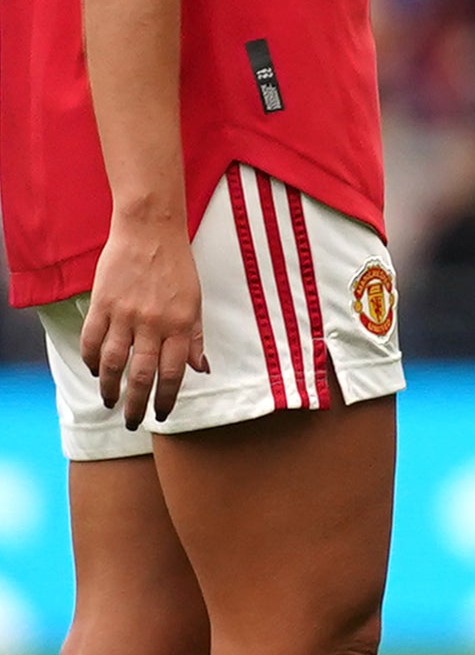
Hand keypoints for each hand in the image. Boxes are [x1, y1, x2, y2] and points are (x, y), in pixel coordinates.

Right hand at [80, 212, 204, 426]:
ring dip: (111, 388)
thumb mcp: (195, 301)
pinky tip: (96, 371)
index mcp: (180, 323)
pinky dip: (92, 359)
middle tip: (133, 423)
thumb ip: (195, 337)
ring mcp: (125, 313)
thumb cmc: (177, 267)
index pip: (174, 372)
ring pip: (114, 362)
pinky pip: (92, 339)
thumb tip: (202, 370)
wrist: (150, 231)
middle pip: (142, 375)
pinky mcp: (102, 303)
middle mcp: (153, 322)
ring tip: (110, 402)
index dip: (167, 398)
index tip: (163, 416)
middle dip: (137, 404)